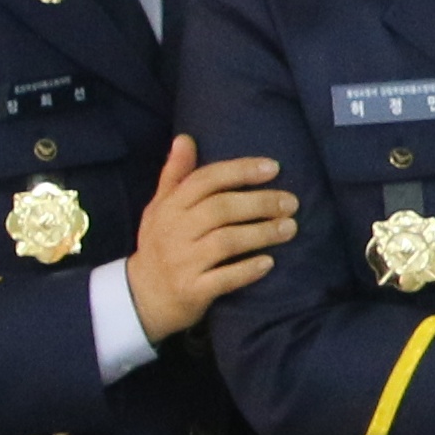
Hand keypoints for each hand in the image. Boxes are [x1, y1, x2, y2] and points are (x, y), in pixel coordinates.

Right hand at [123, 136, 292, 342]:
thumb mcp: (160, 208)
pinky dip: (248, 270)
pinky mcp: (192, 291)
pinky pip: (224, 279)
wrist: (142, 296)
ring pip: (225, 242)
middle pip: (220, 209)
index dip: (240, 171)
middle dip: (260, 203)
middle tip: (291, 202)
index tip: (274, 168)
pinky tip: (269, 263)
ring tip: (290, 228)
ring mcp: (182, 262)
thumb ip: (176, 175)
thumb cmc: (161, 244)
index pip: (204, 180)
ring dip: (262, 234)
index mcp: (169, 207)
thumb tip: (185, 138)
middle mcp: (173, 231)